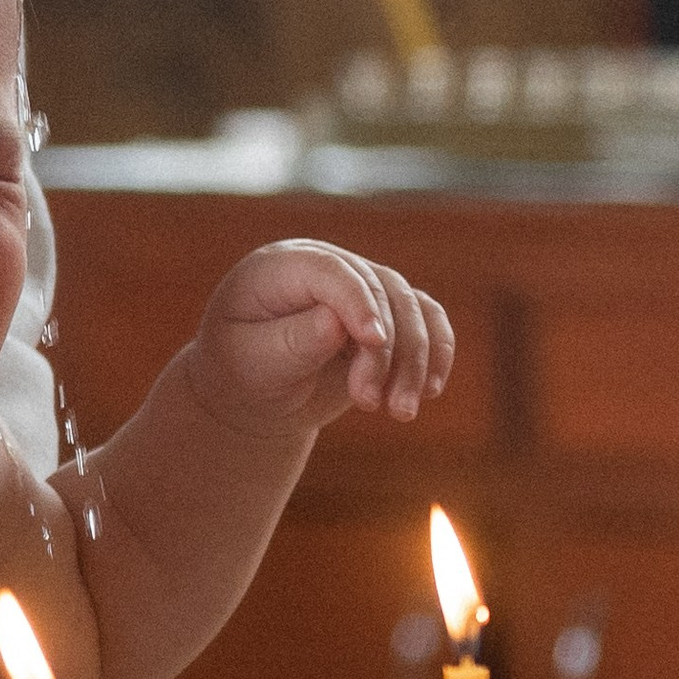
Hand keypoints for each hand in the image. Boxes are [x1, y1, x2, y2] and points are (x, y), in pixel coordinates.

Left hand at [189, 240, 454, 437]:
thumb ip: (293, 342)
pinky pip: (427, 320)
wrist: (254, 393)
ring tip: (400, 412)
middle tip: (370, 404)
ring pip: (410, 307)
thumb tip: (335, 323)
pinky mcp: (387, 313)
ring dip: (415, 361)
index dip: (357, 302)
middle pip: (379, 291)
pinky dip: (436, 353)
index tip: (374, 342)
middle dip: (384, 352)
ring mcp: (362, 286)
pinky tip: (430, 391)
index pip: (330, 272)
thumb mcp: (253, 362)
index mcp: (281, 266)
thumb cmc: (242, 373)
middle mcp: (327, 266)